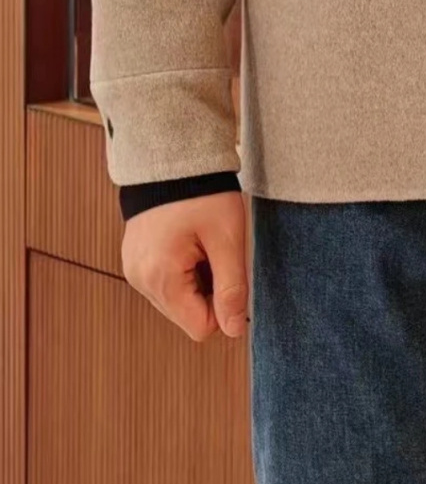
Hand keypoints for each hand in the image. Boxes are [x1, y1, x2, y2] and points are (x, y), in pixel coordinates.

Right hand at [121, 191, 248, 341]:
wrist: (171, 154)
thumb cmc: (203, 193)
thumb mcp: (227, 238)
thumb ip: (232, 288)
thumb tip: (235, 330)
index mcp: (160, 277)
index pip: (200, 327)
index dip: (224, 306)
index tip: (230, 271)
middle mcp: (140, 280)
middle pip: (187, 314)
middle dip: (209, 289)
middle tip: (215, 250)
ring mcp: (133, 269)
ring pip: (177, 298)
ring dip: (196, 278)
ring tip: (200, 241)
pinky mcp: (135, 258)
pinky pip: (164, 280)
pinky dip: (182, 268)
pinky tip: (188, 239)